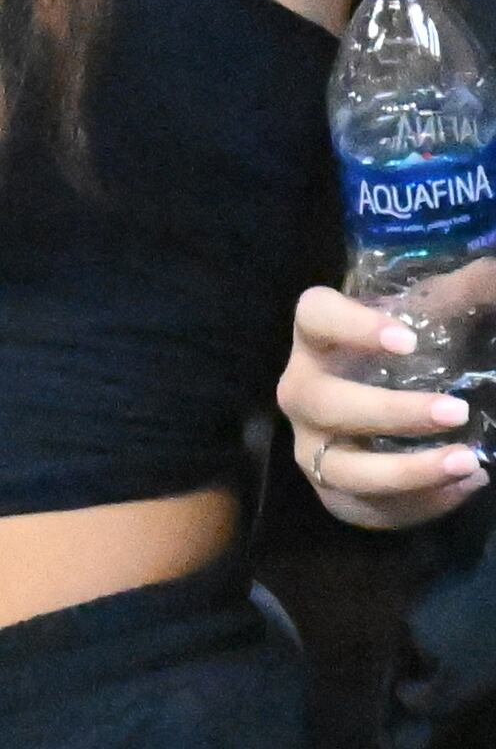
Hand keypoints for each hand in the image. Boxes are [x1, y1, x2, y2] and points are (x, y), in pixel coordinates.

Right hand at [282, 286, 489, 530]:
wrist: (381, 416)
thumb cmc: (408, 359)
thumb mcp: (433, 323)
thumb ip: (463, 294)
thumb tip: (494, 270)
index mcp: (320, 341)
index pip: (314, 317)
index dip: (352, 326)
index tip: (407, 339)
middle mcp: (302, 391)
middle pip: (324, 402)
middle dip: (390, 412)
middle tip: (456, 411)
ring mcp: (311, 446)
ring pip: (343, 469)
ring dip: (407, 471)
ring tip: (469, 464)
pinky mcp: (333, 490)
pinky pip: (368, 509)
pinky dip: (419, 504)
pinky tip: (464, 487)